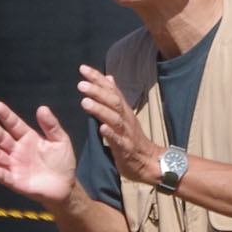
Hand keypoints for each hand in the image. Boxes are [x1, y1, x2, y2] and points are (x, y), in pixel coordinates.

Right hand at [0, 101, 78, 207]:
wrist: (65, 187)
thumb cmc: (62, 162)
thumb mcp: (60, 141)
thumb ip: (51, 125)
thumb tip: (42, 108)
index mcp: (28, 138)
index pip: (14, 124)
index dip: (6, 115)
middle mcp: (17, 150)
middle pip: (2, 138)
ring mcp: (14, 165)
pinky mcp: (15, 181)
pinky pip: (2, 176)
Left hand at [77, 66, 163, 183]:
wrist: (150, 162)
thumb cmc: (133, 139)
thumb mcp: (125, 115)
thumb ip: (115, 97)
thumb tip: (108, 78)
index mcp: (123, 110)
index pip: (111, 90)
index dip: (98, 79)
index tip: (83, 68)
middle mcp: (126, 119)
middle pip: (113, 101)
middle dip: (97, 91)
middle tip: (81, 84)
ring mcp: (126, 133)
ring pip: (114, 119)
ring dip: (100, 109)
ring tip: (85, 102)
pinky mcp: (126, 149)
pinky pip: (118, 141)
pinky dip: (110, 133)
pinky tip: (101, 128)